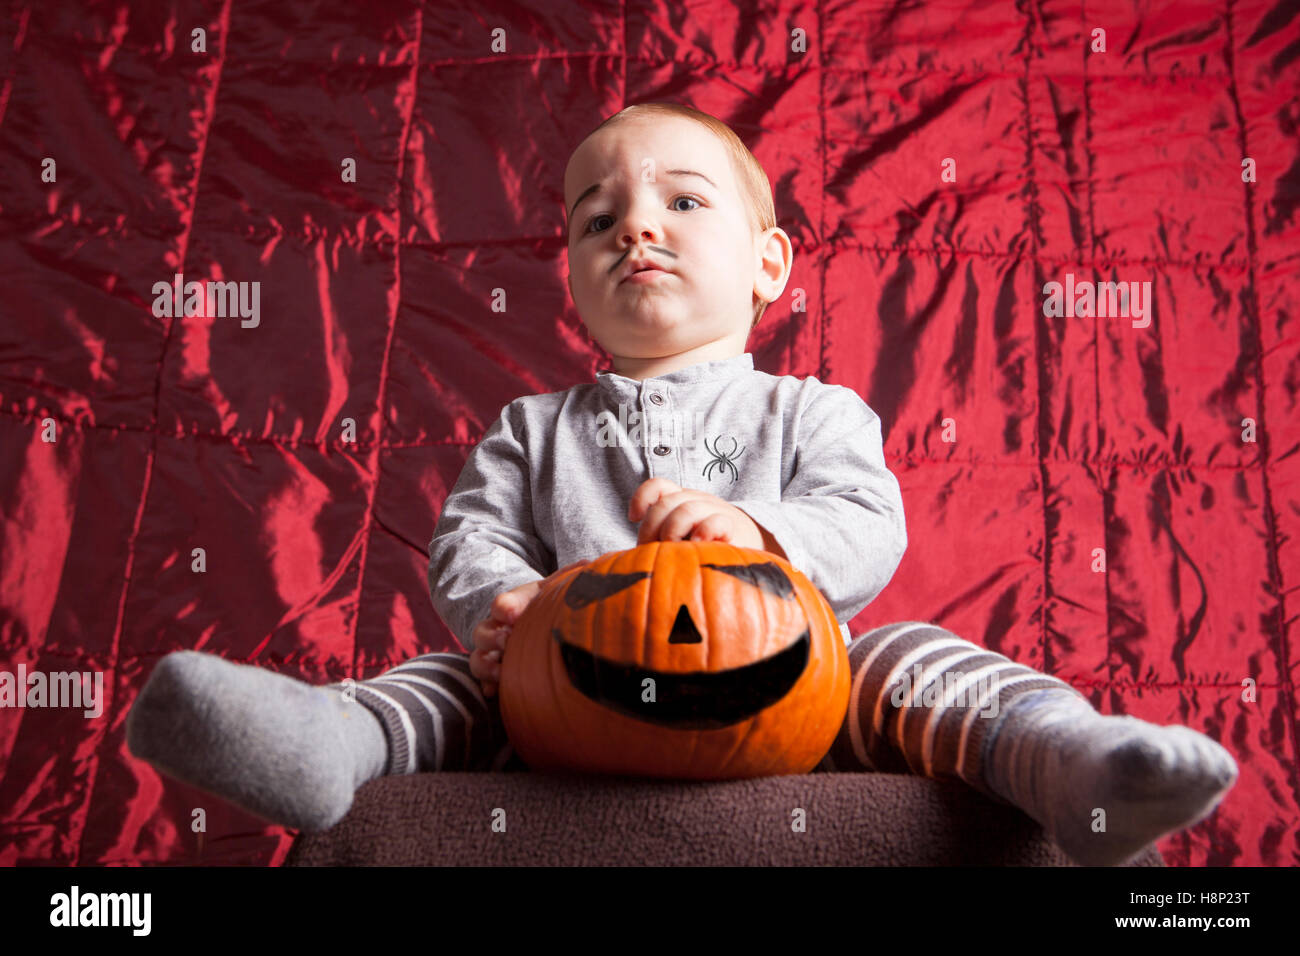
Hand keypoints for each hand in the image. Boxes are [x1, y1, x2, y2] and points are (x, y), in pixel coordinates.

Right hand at [469, 559, 591, 696]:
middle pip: (482, 632)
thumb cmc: (555, 606)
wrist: (551, 624)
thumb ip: (571, 579)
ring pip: (477, 659)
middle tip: (509, 641)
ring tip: (501, 671)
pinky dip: (488, 686)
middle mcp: (499, 628)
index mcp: (515, 605)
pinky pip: (484, 683)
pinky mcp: (498, 675)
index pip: (502, 604)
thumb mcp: (561, 591)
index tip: (514, 614)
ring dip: (486, 666)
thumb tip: (588, 563)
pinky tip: (495, 692)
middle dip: (492, 637)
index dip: (505, 608)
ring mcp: (495, 653)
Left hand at [627, 478, 782, 555]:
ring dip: (673, 531)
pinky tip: (697, 547)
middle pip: (666, 502)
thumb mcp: (679, 541)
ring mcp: (715, 512)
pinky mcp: (733, 528)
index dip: (641, 497)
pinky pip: (716, 521)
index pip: (658, 486)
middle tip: (651, 550)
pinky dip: (702, 532)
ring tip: (674, 550)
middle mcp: (697, 501)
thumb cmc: (705, 551)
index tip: (633, 518)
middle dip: (652, 527)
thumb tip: (629, 561)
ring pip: (687, 508)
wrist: (751, 553)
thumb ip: (658, 542)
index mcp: (681, 501)